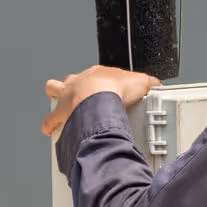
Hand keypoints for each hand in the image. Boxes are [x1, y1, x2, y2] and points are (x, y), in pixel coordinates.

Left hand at [42, 65, 159, 136]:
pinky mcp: (61, 114)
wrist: (100, 97)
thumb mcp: (140, 82)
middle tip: (74, 97)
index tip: (101, 87)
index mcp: (95, 75)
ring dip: (54, 100)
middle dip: (68, 86)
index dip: (96, 81)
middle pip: (67, 79)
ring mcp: (67, 97)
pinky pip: (49, 121)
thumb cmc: (117, 88)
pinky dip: (48, 126)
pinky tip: (50, 131)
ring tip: (58, 110)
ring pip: (52, 89)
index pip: (93, 75)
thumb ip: (149, 84)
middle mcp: (77, 83)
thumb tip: (158, 86)